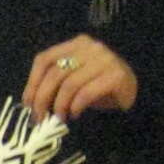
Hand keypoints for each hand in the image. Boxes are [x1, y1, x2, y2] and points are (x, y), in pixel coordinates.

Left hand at [23, 35, 137, 121]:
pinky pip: (86, 93)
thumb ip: (56, 82)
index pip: (44, 59)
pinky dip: (75, 107)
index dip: (32, 83)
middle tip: (40, 118)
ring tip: (59, 119)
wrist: (136, 93)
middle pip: (54, 73)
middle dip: (42, 98)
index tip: (28, 104)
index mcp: (76, 44)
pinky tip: (75, 115)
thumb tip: (31, 102)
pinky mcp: (115, 76)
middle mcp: (90, 47)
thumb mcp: (75, 80)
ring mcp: (105, 60)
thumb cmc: (100, 89)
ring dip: (59, 106)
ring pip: (68, 84)